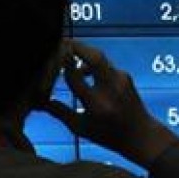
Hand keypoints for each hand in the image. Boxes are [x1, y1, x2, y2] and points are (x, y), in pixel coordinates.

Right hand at [42, 40, 178, 168]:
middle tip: (59, 41)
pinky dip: (91, 63)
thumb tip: (36, 101)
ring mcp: (121, 80)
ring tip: (66, 54)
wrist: (142, 136)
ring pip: (99, 57)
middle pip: (94, 56)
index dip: (61, 66)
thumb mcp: (80, 128)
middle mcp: (110, 89)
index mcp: (97, 104)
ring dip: (82, 52)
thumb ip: (59, 112)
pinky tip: (82, 70)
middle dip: (76, 46)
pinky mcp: (125, 76)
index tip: (49, 59)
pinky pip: (104, 64)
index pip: (75, 76)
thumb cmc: (108, 135)